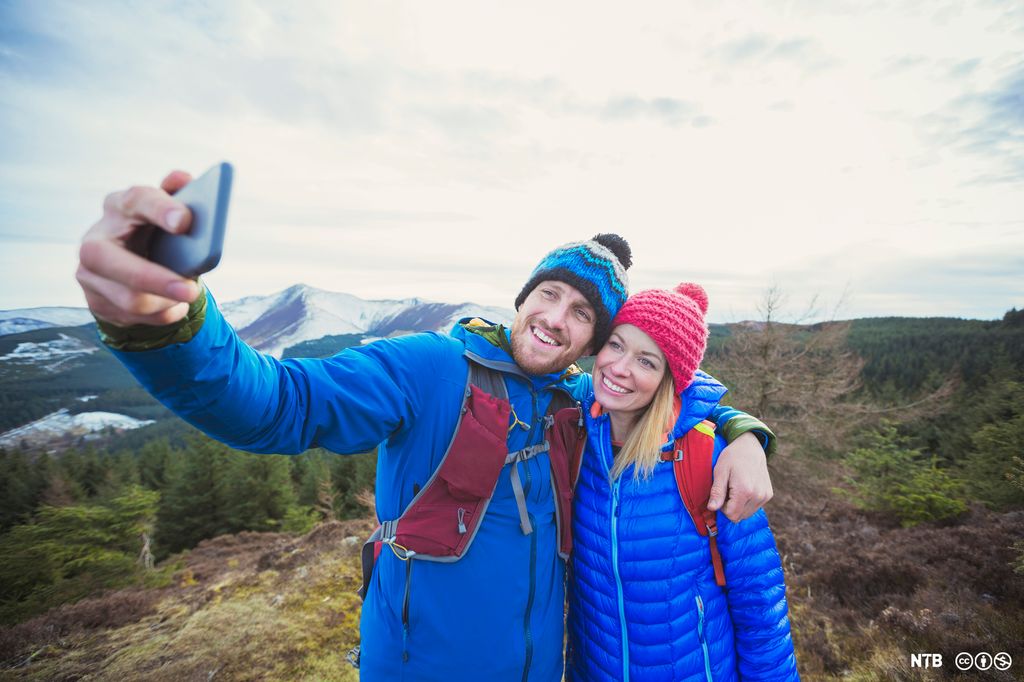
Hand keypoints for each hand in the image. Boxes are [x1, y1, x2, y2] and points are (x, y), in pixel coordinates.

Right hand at [76, 170, 200, 326]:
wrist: (133, 263)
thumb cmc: (156, 233)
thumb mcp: (168, 214)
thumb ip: (179, 197)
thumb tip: (182, 178)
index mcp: (119, 206)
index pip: (137, 200)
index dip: (160, 209)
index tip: (185, 221)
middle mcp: (95, 238)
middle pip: (117, 264)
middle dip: (158, 280)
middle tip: (192, 290)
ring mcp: (89, 273)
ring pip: (130, 299)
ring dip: (167, 302)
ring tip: (188, 295)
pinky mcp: (94, 300)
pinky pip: (134, 317)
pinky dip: (163, 314)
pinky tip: (175, 305)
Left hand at [707, 432, 772, 521]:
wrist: (750, 447)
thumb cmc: (732, 457)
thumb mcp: (720, 472)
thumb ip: (717, 492)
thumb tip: (712, 508)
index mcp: (745, 491)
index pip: (731, 515)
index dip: (722, 508)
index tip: (721, 494)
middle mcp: (758, 495)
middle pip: (739, 516)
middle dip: (731, 507)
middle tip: (728, 490)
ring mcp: (765, 496)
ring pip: (747, 514)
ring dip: (739, 506)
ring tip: (736, 488)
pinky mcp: (769, 495)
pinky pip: (754, 507)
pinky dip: (747, 502)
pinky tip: (744, 488)